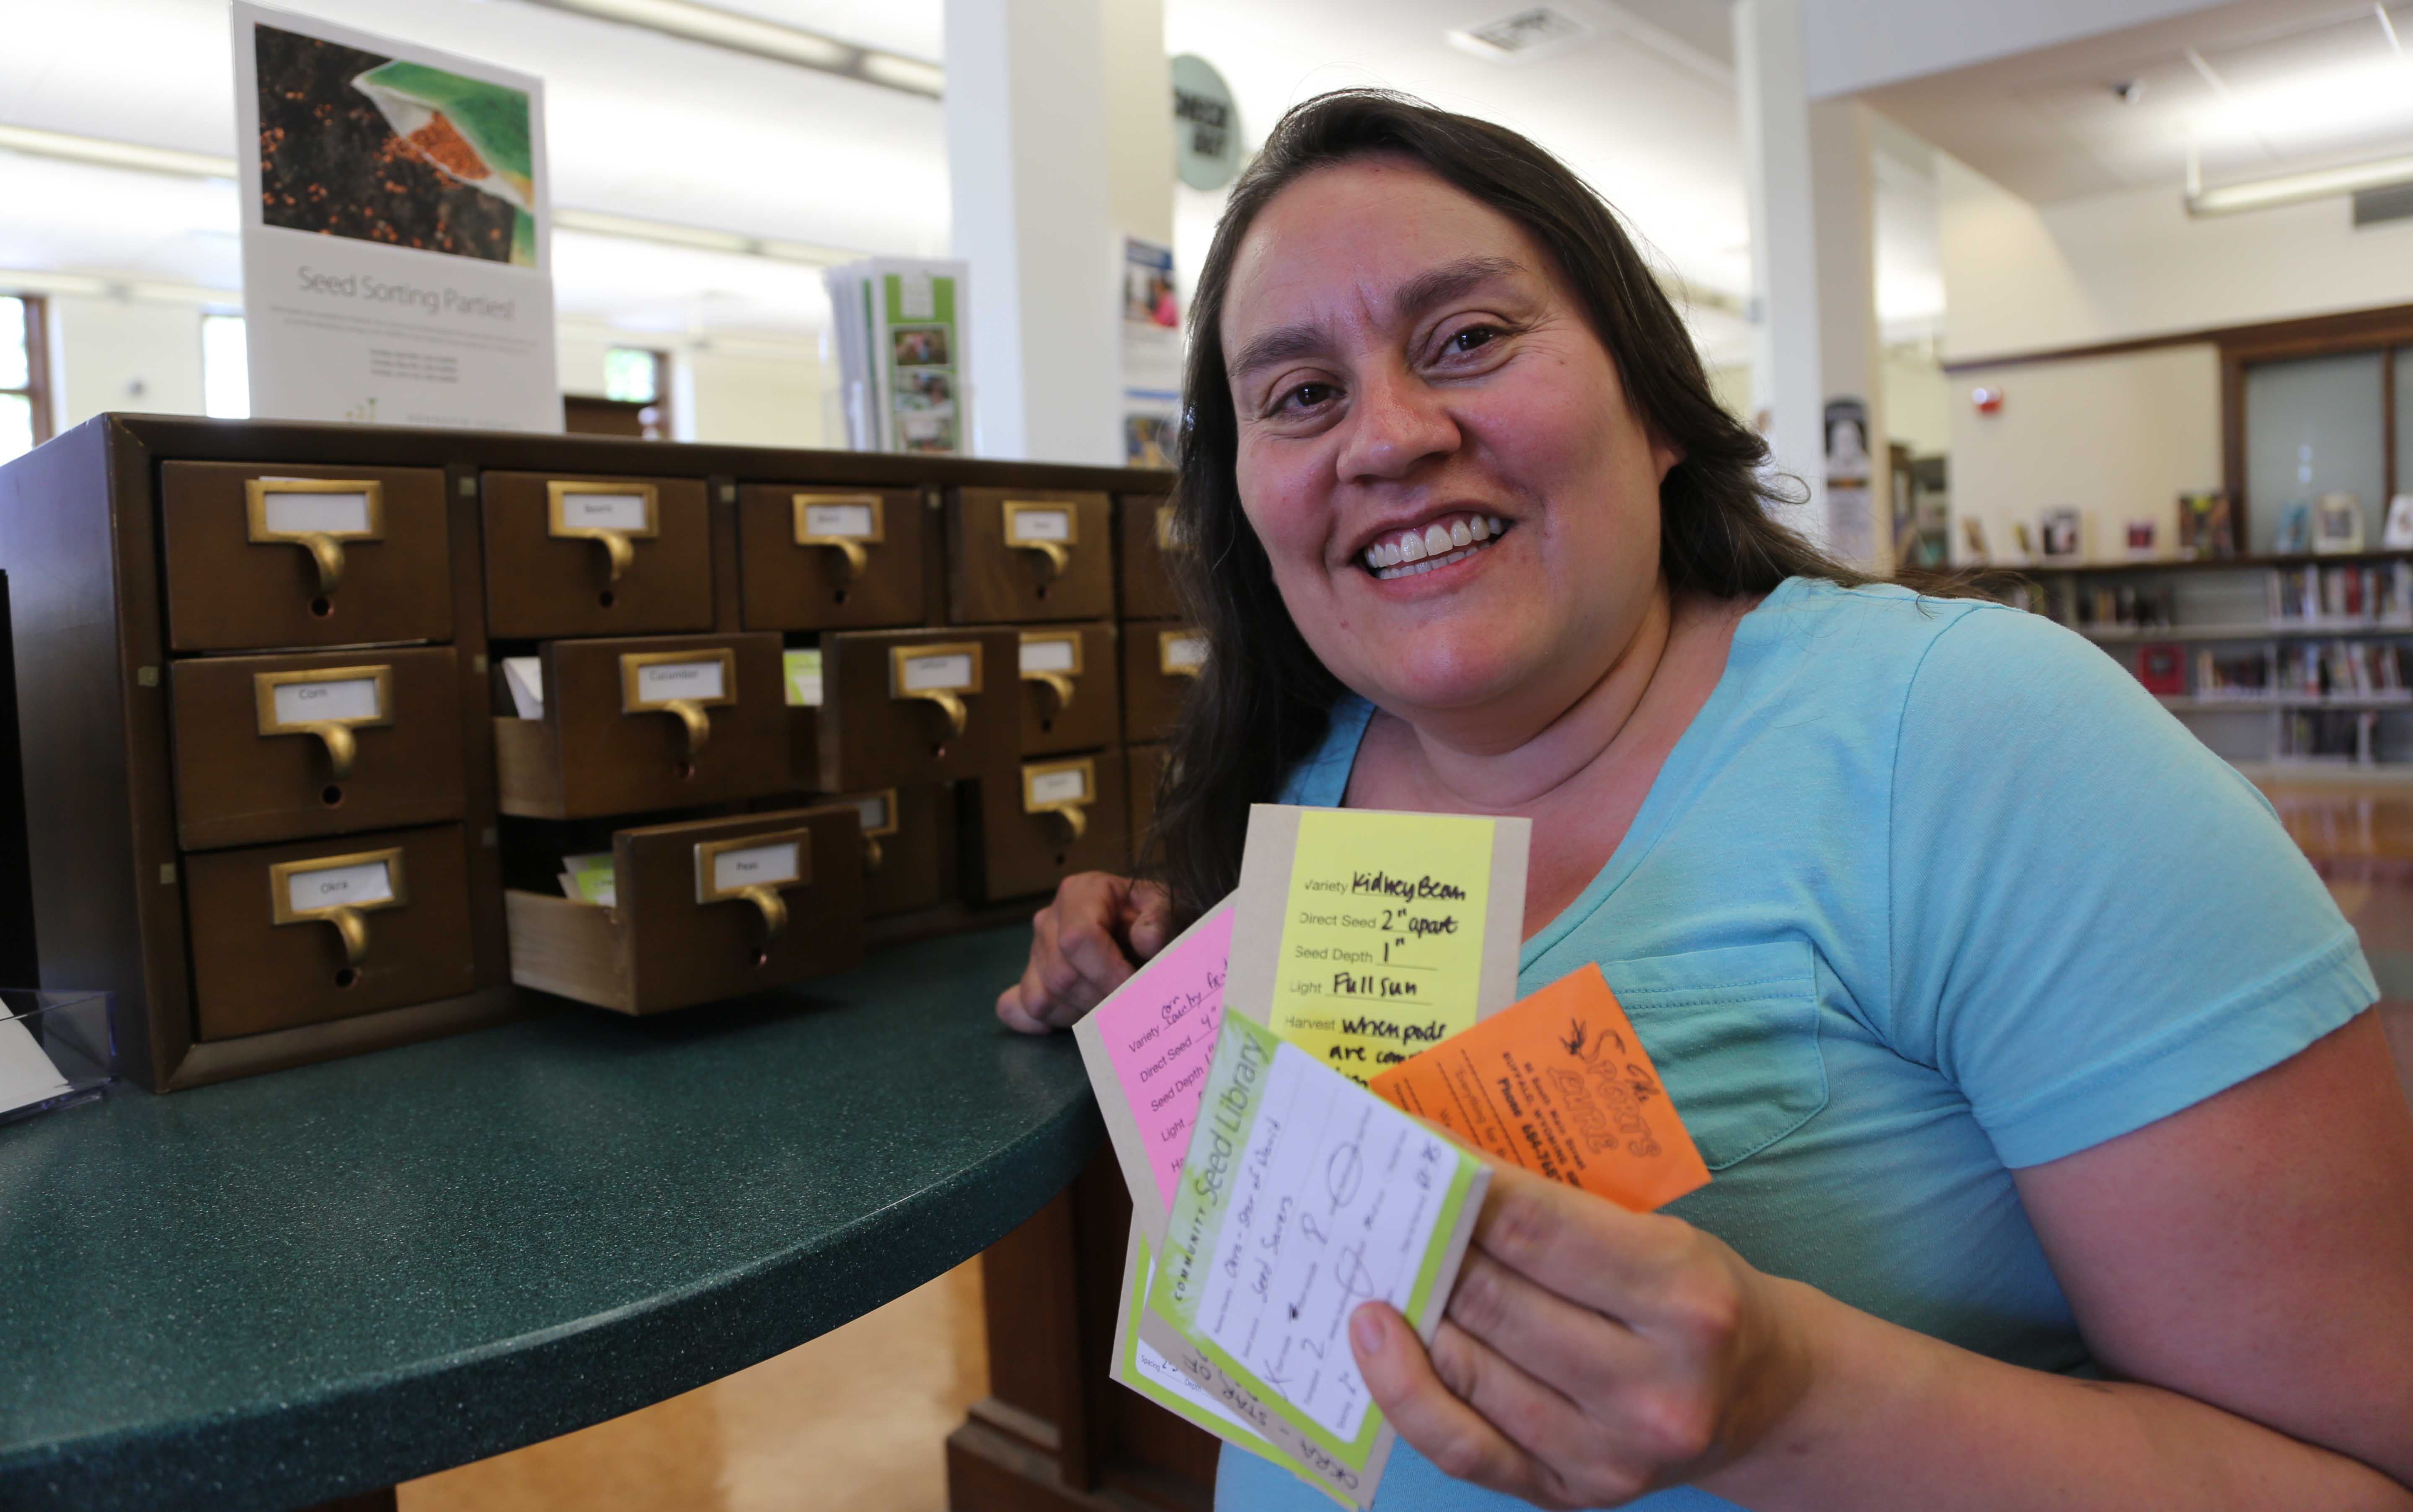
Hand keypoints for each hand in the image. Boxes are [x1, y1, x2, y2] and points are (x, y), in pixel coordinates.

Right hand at [995, 873, 1173, 1033]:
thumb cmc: (1155, 917)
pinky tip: (1078, 1019)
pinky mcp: (1029, 979)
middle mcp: (1048, 919)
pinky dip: (1048, 1022)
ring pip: (1043, 998)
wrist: (1143, 927)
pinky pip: (1022, 1009)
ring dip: (1084, 1013)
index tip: (1137, 988)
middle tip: (1134, 1002)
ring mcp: (1034, 952)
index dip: (1109, 972)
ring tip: (1116, 1004)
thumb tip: (1146, 940)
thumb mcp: (1169, 908)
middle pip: (1062, 974)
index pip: (1078, 939)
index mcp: (1079, 892)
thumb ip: (1162, 920)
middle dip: (1102, 998)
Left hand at [1349, 1165, 1814, 1508]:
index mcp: (1683, 1296)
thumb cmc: (1694, 1297)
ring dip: (1406, 1310)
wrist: (1762, 1396)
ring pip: (1467, 1370)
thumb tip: (1440, 1174)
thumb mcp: (1657, 1234)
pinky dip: (1404, 1389)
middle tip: (1375, 1205)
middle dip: (1423, 1246)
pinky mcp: (1572, 1495)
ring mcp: (1611, 1453)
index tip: (1409, 1148)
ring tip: (1368, 1262)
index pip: (1535, 1228)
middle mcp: (1652, 1386)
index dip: (1459, 1186)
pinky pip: (1462, 1446)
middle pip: (1493, 1300)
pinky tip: (1372, 1340)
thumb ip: (1557, 1214)